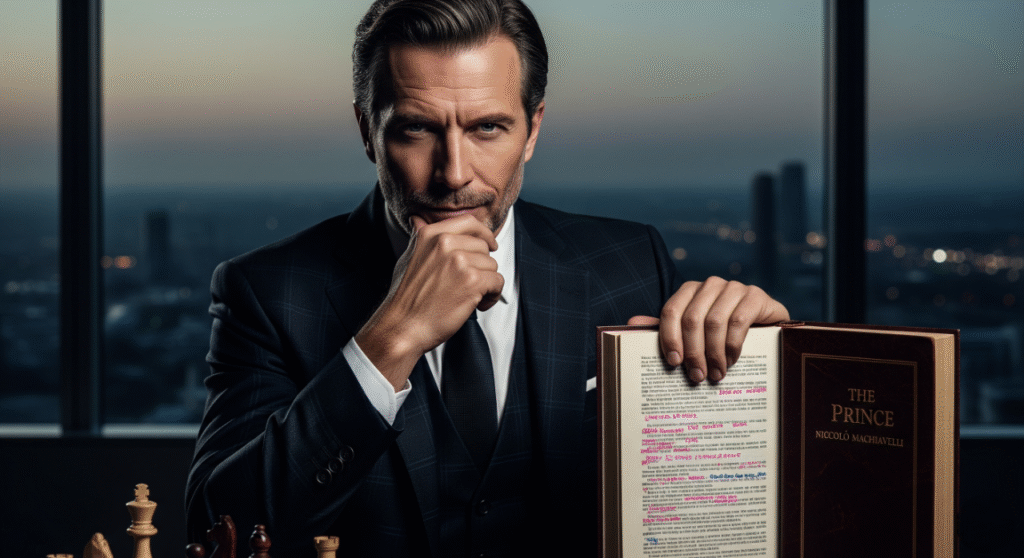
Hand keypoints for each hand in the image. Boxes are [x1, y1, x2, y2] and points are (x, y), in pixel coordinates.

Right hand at [355, 214, 504, 389]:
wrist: (403, 326)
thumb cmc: (406, 297)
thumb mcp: (409, 257)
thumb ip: (420, 237)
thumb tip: (419, 220)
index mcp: (431, 234)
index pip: (469, 222)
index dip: (484, 233)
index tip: (489, 244)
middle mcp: (445, 243)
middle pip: (483, 247)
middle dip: (481, 266)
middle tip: (469, 284)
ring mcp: (460, 261)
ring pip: (492, 265)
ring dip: (487, 283)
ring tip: (471, 296)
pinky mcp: (472, 281)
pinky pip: (498, 281)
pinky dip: (492, 295)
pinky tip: (479, 304)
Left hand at [628, 277, 788, 382]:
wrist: (765, 330)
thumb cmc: (723, 334)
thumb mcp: (693, 334)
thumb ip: (665, 329)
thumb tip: (630, 323)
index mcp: (690, 290)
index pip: (671, 311)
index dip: (669, 338)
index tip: (673, 364)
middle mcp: (711, 284)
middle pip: (692, 319)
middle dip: (692, 352)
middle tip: (696, 377)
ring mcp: (735, 288)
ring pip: (714, 322)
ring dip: (713, 353)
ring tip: (715, 375)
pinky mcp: (756, 296)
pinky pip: (739, 321)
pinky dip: (732, 346)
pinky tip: (731, 362)